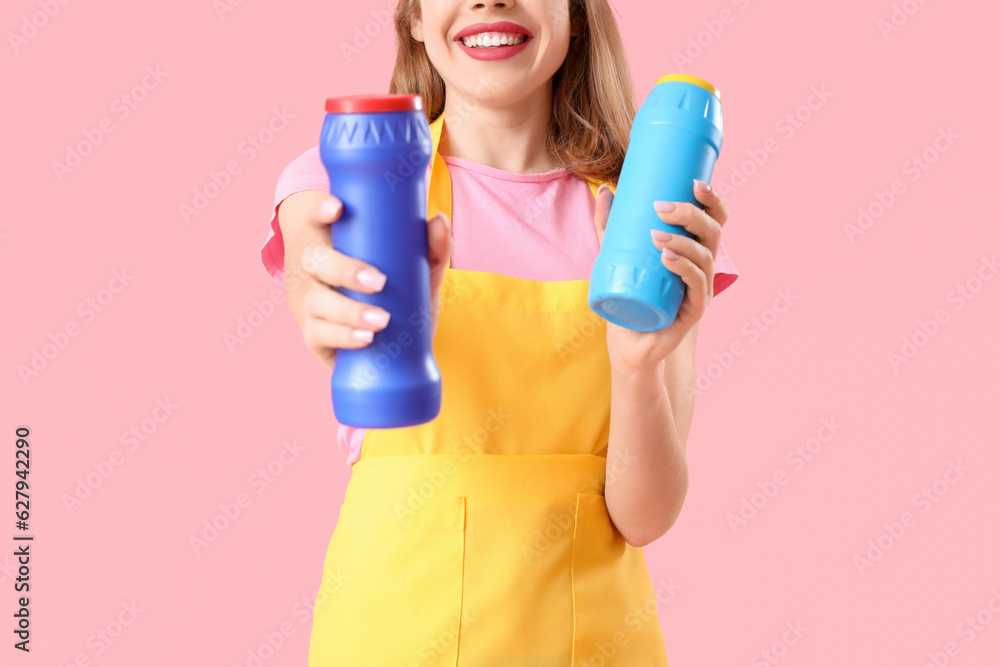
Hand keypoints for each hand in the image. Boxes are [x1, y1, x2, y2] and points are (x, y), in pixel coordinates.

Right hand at [298, 194, 451, 369]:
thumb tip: (440, 222)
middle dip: (344, 270)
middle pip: (314, 261)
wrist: (385, 342)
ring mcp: (312, 304)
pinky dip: (343, 337)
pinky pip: (320, 335)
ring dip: (348, 311)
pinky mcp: (316, 337)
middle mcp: (316, 271)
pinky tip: (365, 338)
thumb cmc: (394, 294)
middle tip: (378, 281)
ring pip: (317, 301)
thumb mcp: (414, 270)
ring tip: (381, 320)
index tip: (338, 208)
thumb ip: (431, 248)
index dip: (320, 210)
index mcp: (332, 243)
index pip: (315, 218)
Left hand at [593, 179, 729, 370]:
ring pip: (705, 258)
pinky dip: (684, 269)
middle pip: (713, 233)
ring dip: (683, 242)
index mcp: (694, 250)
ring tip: (656, 235)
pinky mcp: (693, 311)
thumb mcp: (615, 255)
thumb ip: (610, 225)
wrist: (628, 341)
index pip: (715, 220)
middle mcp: (703, 267)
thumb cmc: (629, 295)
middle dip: (691, 215)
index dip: (713, 201)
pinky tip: (668, 259)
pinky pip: (696, 286)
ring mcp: (701, 289)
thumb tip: (605, 190)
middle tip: (662, 207)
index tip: (695, 183)